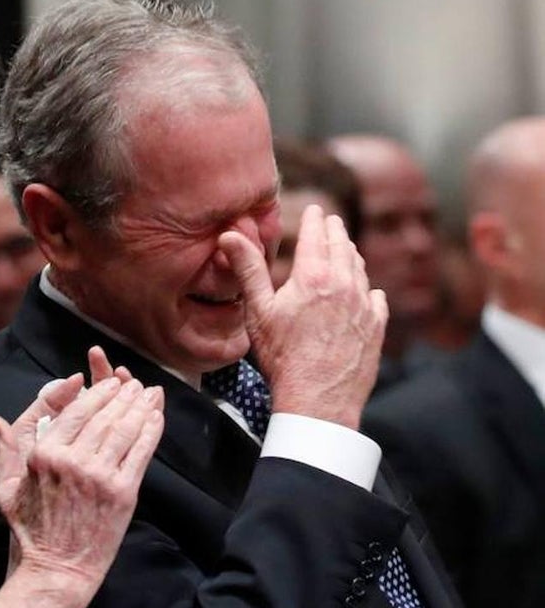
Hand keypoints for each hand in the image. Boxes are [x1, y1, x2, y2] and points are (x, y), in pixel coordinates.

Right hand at [0, 348, 163, 602]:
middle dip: (123, 394)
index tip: (110, 383)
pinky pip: (141, 452)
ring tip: (149, 393)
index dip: (98, 392)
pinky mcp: (123, 492)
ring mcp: (100, 476)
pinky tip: (157, 417)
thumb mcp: (6, 491)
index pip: (76, 411)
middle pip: (104, 416)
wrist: (58, 569)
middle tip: (134, 383)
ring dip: (140, 406)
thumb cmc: (32, 531)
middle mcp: (73, 460)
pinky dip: (152, 430)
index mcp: (44, 455)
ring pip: (125, 429)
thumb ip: (3, 453)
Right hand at [218, 204, 387, 428]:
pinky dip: (368, 289)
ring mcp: (364, 306)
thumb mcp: (258, 311)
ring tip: (346, 249)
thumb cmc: (282, 357)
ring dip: (351, 255)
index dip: (314, 219)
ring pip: (361, 269)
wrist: (318, 399)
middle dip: (335, 230)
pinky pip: (376, 298)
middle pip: (343, 246)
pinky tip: (366, 292)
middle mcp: (344, 284)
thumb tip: (231, 234)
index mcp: (314, 276)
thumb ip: (248, 268)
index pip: (316, 235)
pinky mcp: (376, 327)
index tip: (314, 209)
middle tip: (331, 222)